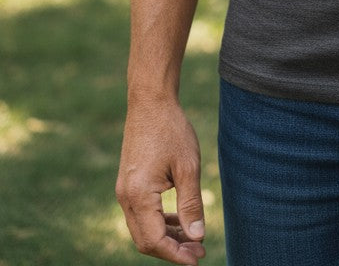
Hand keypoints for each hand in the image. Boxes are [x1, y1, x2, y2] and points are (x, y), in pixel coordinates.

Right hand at [116, 97, 206, 262]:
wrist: (150, 102)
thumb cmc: (171, 130)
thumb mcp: (188, 167)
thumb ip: (191, 204)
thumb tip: (197, 237)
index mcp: (138, 195)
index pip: (154, 241)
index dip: (176, 255)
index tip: (198, 259)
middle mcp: (125, 198)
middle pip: (145, 241)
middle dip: (172, 250)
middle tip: (199, 252)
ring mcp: (124, 191)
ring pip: (143, 229)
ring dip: (167, 238)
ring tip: (194, 239)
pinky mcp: (128, 184)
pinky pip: (142, 215)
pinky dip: (160, 223)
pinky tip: (180, 221)